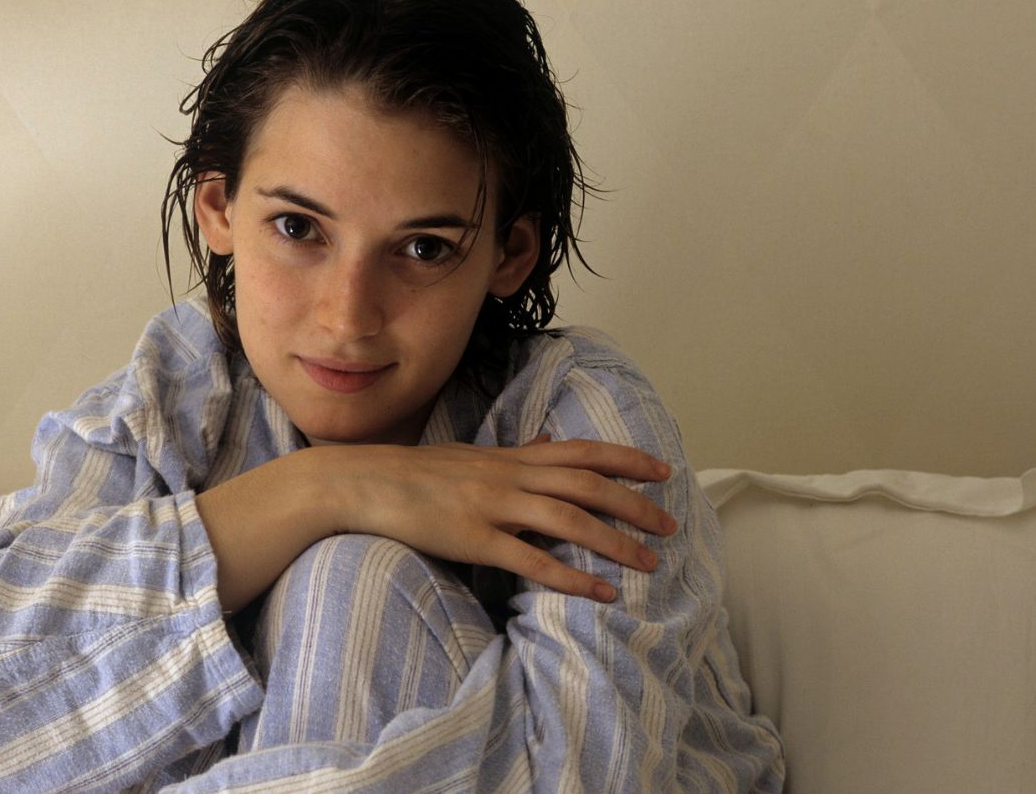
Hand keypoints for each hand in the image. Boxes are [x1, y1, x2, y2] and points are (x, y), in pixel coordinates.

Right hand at [296, 436, 676, 601]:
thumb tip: (549, 443)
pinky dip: (571, 577)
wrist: (364, 483)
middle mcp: (510, 476)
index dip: (626, 460)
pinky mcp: (475, 540)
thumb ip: (515, 455)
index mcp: (511, 457)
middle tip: (671, 524)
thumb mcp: (472, 457)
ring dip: (615, 541)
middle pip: (587, 485)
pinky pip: (533, 560)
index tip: (663, 470)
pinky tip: (600, 593)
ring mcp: (493, 507)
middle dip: (634, 503)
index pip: (581, 452)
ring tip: (649, 562)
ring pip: (570, 520)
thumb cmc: (417, 474)